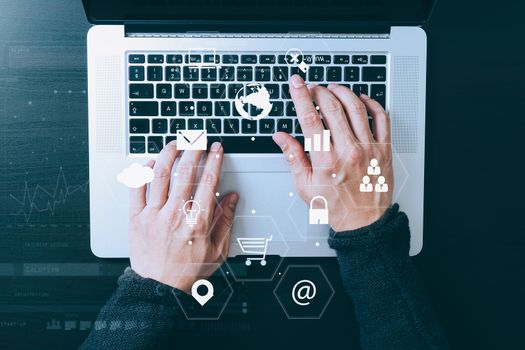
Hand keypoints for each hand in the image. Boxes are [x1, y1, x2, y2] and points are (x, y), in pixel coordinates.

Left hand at [128, 142, 237, 292]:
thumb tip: (232, 198)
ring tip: (176, 143)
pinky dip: (143, 172)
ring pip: (161, 175)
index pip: (209, 181)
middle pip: (185, 172)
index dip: (214, 160)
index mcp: (198, 221)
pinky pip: (137, 189)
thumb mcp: (217, 250)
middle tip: (198, 140)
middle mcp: (176, 214)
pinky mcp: (136, 218)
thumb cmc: (187, 270)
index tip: (216, 149)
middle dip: (193, 150)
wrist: (159, 288)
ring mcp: (154, 215)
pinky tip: (150, 162)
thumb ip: (226, 221)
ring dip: (169, 154)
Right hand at [273, 75, 392, 230]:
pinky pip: (382, 118)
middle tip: (313, 87)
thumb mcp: (305, 185)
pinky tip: (362, 99)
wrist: (364, 222)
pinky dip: (372, 104)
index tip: (296, 83)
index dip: (301, 96)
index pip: (310, 119)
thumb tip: (281, 137)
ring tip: (334, 88)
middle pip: (333, 108)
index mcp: (326, 160)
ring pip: (357, 108)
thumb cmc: (335, 205)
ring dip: (343, 92)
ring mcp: (369, 148)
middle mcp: (348, 151)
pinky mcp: (384, 149)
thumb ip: (292, 157)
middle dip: (320, 91)